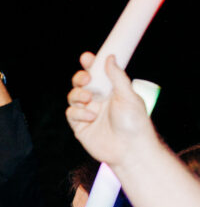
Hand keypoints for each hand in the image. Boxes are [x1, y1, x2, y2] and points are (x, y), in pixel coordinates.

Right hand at [66, 53, 154, 167]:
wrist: (129, 149)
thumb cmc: (134, 123)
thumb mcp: (128, 96)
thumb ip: (117, 77)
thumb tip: (110, 58)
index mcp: (111, 92)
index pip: (98, 75)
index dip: (91, 65)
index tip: (87, 57)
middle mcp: (98, 101)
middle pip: (81, 84)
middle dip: (80, 78)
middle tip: (86, 78)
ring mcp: (88, 113)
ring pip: (73, 97)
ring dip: (78, 94)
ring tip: (89, 99)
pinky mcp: (80, 127)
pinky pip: (71, 113)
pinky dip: (79, 113)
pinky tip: (90, 117)